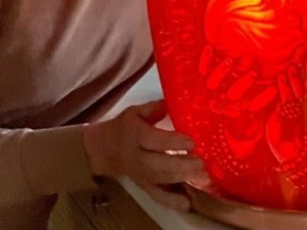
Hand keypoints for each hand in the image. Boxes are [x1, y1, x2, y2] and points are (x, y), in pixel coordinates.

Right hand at [83, 100, 201, 211]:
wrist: (104, 150)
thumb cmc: (125, 127)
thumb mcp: (135, 112)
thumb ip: (153, 108)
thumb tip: (171, 102)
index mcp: (136, 136)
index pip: (153, 141)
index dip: (172, 142)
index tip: (191, 141)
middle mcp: (138, 158)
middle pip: (158, 164)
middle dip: (180, 164)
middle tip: (201, 161)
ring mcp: (141, 175)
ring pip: (160, 180)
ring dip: (181, 179)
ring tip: (201, 174)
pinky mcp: (144, 186)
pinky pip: (156, 196)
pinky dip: (171, 202)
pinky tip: (186, 204)